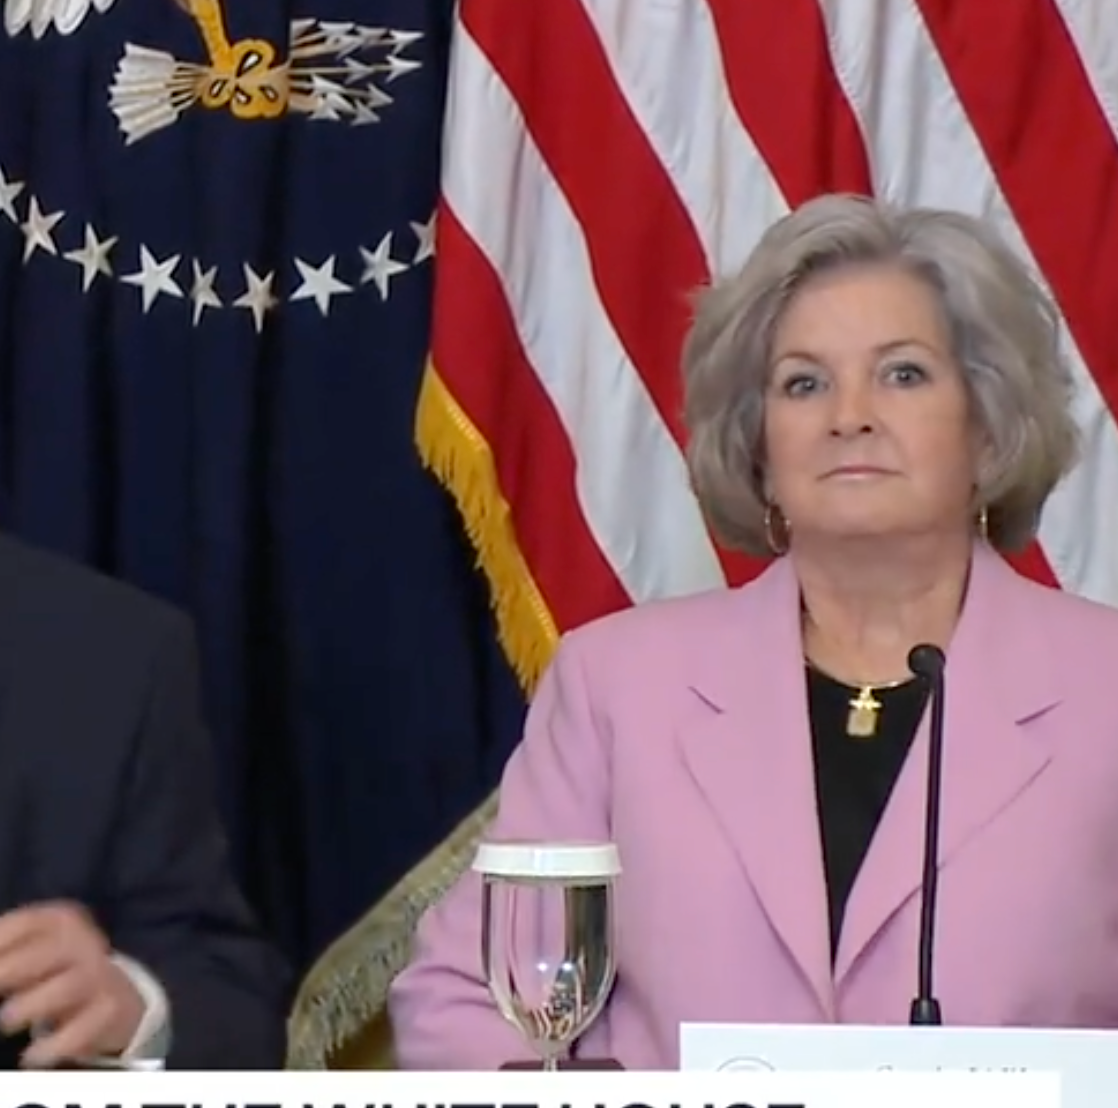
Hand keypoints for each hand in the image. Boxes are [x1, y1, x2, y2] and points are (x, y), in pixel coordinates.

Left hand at [0, 902, 143, 1066]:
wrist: (115, 999)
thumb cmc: (56, 972)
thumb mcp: (34, 951)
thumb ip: (6, 955)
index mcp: (62, 921)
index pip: (25, 924)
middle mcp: (86, 943)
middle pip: (47, 952)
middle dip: (9, 972)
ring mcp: (101, 975)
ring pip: (67, 988)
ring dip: (29, 1006)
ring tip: (8, 1020)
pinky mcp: (110, 1009)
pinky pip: (81, 1029)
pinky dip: (52, 1045)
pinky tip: (31, 1055)